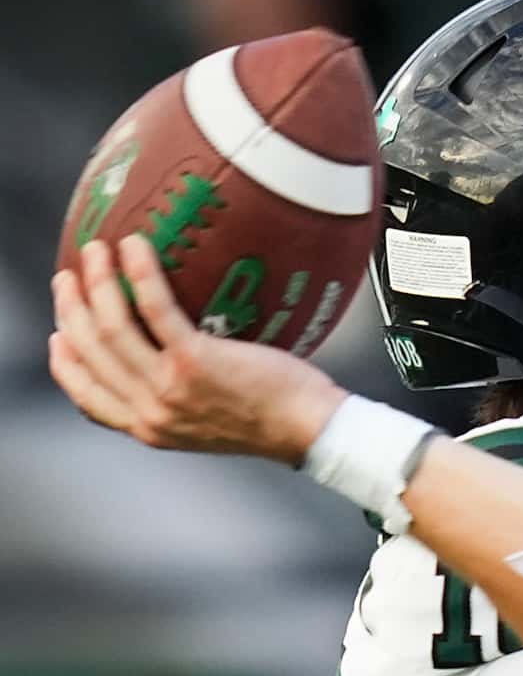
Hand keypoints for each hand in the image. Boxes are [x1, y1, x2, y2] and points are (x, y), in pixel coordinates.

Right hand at [48, 235, 344, 459]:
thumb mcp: (208, 423)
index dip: (65, 361)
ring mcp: (169, 386)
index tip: (60, 333)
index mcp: (149, 429)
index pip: (86, 397)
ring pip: (110, 325)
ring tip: (96, 250)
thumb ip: (177, 402)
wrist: (309, 430)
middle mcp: (151, 411)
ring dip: (95, 280)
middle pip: (89, 351)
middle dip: (69, 308)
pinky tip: (133, 245)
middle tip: (70, 276)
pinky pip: (154, 307)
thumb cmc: (270, 419)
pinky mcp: (195, 361)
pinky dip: (139, 271)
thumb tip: (163, 368)